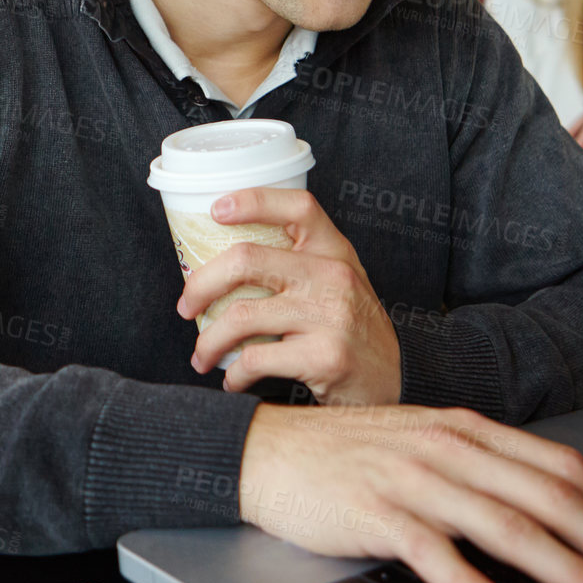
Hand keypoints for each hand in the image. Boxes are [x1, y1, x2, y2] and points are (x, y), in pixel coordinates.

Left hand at [179, 187, 400, 405]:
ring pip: (241, 316)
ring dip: (209, 341)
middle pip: (247, 260)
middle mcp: (334, 276)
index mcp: (335, 250)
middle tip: (186, 305)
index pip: (297, 207)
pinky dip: (234, 375)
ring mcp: (331, 316)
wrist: (396, 381)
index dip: (252, 201)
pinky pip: (256, 359)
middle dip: (201, 284)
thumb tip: (222, 264)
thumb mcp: (338, 283)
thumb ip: (298, 265)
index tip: (215, 210)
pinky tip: (233, 380)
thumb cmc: (353, 329)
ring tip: (203, 355)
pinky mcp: (325, 356)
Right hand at [239, 403, 582, 582]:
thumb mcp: (422, 445)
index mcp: (465, 429)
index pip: (555, 463)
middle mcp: (446, 447)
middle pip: (541, 494)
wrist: (267, 452)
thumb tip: (544, 507)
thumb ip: (479, 468)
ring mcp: (411, 477)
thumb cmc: (346, 455)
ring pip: (500, 523)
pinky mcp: (374, 510)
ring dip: (555, 566)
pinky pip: (431, 550)